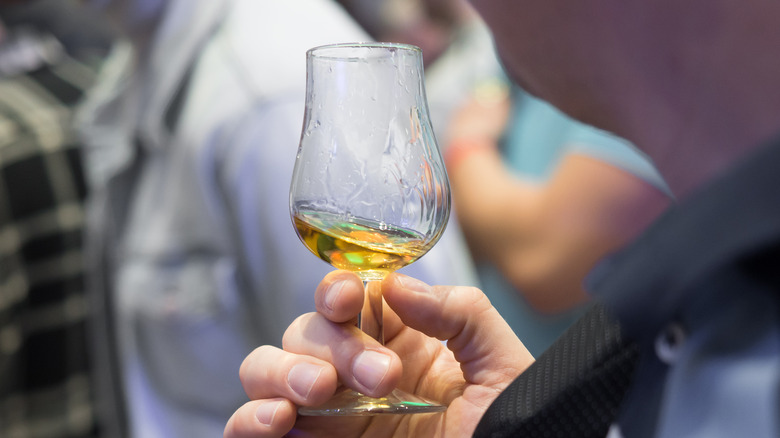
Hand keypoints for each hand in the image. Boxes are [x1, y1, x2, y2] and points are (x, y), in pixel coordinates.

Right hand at [224, 270, 533, 436]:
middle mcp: (356, 371)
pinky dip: (248, 419)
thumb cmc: (511, 423)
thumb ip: (459, 311)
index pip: (348, 299)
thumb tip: (396, 284)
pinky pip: (252, 426)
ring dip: (282, 372)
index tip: (347, 299)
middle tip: (380, 378)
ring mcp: (330, 412)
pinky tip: (276, 419)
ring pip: (268, 369)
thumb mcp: (500, 361)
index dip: (337, 291)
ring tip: (318, 393)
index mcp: (399, 340)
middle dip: (332, 346)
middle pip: (306, 331)